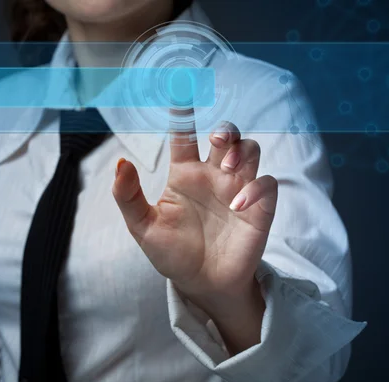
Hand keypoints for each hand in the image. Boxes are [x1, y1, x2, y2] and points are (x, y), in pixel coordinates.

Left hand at [112, 108, 277, 351]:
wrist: (200, 285)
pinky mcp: (259, 209)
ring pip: (251, 150)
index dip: (183, 113)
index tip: (182, 88)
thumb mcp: (142, 227)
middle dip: (227, 129)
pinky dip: (256, 187)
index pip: (185, 135)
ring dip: (243, 151)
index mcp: (184, 175)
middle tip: (218, 139)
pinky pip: (267, 184)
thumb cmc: (171, 254)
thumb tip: (120, 162)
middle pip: (227, 136)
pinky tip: (237, 203)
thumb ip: (128, 196)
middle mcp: (212, 176)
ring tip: (228, 167)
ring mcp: (237, 190)